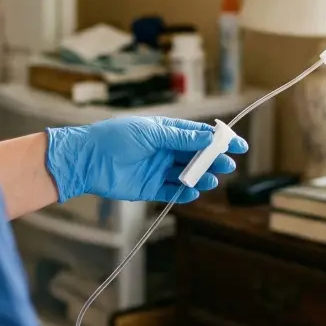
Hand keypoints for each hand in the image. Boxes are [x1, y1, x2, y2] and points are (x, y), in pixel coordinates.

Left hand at [45, 116, 247, 204]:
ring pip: (187, 175)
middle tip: (228, 164)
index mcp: (165, 131)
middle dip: (214, 160)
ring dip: (201, 177)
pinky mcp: (148, 188)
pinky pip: (171, 192)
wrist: (87, 159)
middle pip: (196, 156)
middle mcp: (163, 150)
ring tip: (212, 179)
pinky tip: (193, 193)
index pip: (198, 135)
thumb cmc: (115, 138)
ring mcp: (157, 170)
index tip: (238, 145)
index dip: (219, 140)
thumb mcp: (151, 133)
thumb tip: (209, 136)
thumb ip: (180, 137)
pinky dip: (184, 193)